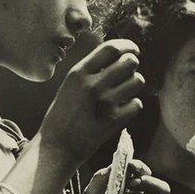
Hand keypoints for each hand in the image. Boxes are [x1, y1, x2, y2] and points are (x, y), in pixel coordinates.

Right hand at [39, 39, 144, 165]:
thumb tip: (117, 55)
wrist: (57, 147)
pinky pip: (137, 104)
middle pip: (129, 62)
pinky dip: (132, 106)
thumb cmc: (63, 115)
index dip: (127, 46)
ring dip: (134, 84)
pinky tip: (121, 110)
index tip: (134, 50)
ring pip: (137, 81)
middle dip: (133, 65)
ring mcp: (104, 103)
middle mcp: (92, 85)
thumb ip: (90, 70)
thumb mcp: (70, 86)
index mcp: (78, 73)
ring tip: (124, 92)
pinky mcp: (114, 121)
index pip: (111, 48)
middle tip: (128, 73)